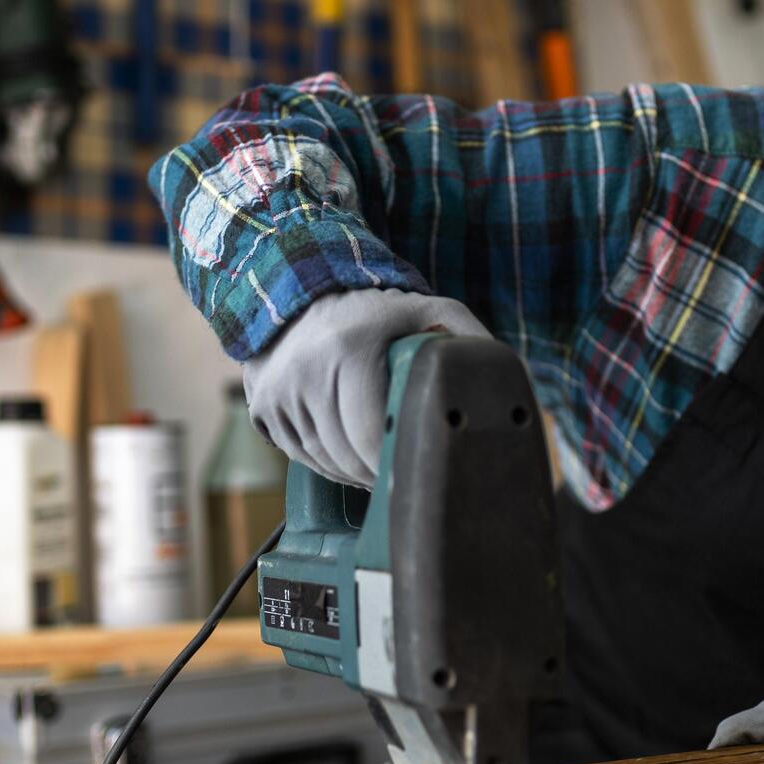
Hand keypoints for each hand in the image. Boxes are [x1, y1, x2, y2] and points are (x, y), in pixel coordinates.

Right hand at [242, 288, 490, 487]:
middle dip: (378, 473)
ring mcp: (277, 394)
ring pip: (324, 461)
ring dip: (354, 472)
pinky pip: (300, 456)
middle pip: (348, 456)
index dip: (397, 462)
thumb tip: (501, 381)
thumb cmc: (372, 306)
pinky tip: (349, 456)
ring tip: (379, 466)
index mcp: (348, 351)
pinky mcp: (261, 408)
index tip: (416, 468)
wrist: (297, 288)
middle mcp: (305, 373)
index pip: (373, 435)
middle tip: (403, 475)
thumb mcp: (424, 309)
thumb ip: (465, 339)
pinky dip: (327, 463)